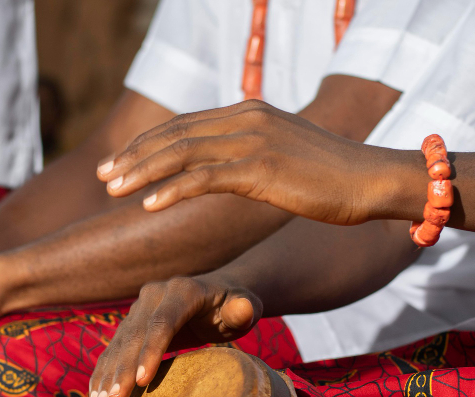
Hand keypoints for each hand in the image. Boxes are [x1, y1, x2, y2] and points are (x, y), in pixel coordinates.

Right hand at [88, 276, 259, 396]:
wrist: (216, 292)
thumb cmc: (234, 304)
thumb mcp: (245, 304)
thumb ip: (244, 308)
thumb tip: (243, 309)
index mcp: (182, 291)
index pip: (163, 322)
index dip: (151, 351)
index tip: (141, 381)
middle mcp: (154, 295)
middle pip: (135, 335)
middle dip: (122, 370)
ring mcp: (139, 308)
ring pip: (119, 343)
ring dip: (107, 374)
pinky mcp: (132, 323)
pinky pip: (114, 349)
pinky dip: (104, 372)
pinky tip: (95, 395)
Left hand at [96, 99, 404, 224]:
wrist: (372, 180)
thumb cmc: (330, 178)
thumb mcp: (283, 155)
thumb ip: (248, 154)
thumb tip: (220, 169)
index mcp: (249, 112)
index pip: (184, 124)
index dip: (147, 143)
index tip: (118, 162)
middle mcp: (247, 119)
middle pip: (175, 134)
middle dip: (134, 155)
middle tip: (103, 175)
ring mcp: (254, 141)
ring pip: (182, 153)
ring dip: (142, 172)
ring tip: (113, 190)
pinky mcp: (262, 169)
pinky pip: (205, 178)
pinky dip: (172, 191)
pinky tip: (147, 206)